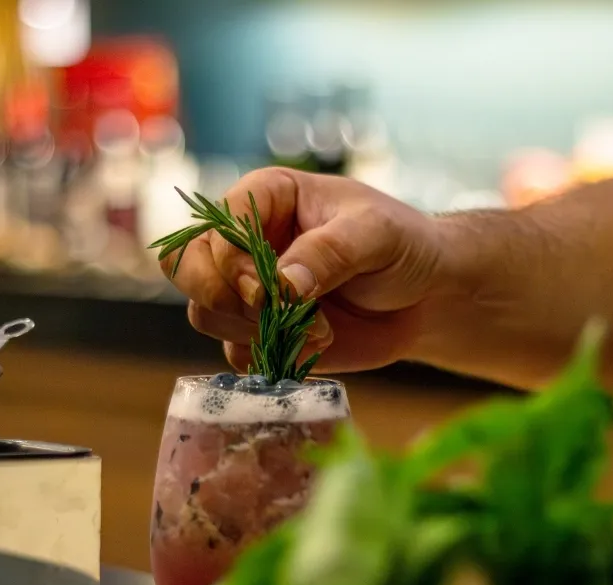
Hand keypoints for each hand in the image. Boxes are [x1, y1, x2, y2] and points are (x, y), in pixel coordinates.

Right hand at [161, 168, 449, 372]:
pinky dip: (266, 357)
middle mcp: (244, 242)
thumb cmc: (403, 246)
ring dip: (253, 331)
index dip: (230, 262)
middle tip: (272, 314)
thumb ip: (328, 252)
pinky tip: (312, 348)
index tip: (269, 292)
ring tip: (317, 330)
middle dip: (222, 298)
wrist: (426, 297)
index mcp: (264, 198)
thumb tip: (282, 286)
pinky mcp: (260, 332)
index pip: (214, 226)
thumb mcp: (376, 234)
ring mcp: (247, 290)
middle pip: (186, 268)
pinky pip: (234, 352)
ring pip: (205, 313)